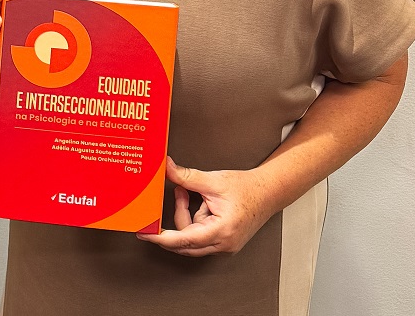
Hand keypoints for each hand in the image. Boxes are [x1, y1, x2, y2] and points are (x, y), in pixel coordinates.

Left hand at [136, 157, 276, 255]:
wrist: (269, 191)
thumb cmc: (247, 188)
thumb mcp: (213, 180)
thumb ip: (186, 176)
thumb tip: (166, 168)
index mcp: (222, 231)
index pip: (184, 240)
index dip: (161, 238)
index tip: (145, 234)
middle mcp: (223, 243)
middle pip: (185, 242)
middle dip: (175, 218)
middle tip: (171, 197)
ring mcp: (224, 245)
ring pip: (191, 239)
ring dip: (185, 216)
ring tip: (187, 193)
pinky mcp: (224, 241)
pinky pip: (200, 236)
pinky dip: (194, 219)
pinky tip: (198, 202)